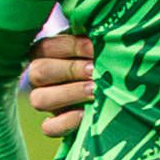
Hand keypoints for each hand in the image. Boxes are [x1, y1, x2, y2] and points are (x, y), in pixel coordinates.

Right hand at [21, 27, 97, 141]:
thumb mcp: (98, 46)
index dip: (70, 47)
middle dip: (70, 70)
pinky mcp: (55, 125)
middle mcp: (40, 77)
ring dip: (68, 94)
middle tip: (95, 70)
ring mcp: (46, 102)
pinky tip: (86, 114)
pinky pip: (49, 128)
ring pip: (39, 100)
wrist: (120, 89)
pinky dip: (66, 122)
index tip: (94, 47)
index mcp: (46, 54)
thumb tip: (103, 32)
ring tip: (94, 90)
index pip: (46, 47)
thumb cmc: (106, 60)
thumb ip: (94, 38)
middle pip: (39, 72)